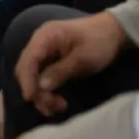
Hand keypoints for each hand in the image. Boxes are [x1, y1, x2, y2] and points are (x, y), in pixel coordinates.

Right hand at [13, 11, 128, 118]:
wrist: (112, 31)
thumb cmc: (99, 41)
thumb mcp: (83, 58)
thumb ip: (61, 71)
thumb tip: (41, 86)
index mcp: (45, 36)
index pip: (29, 59)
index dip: (27, 80)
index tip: (31, 98)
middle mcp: (40, 43)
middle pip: (26, 69)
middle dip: (35, 90)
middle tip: (51, 106)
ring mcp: (44, 51)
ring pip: (32, 76)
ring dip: (41, 93)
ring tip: (58, 106)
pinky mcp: (49, 60)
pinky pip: (41, 76)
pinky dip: (46, 90)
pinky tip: (56, 101)